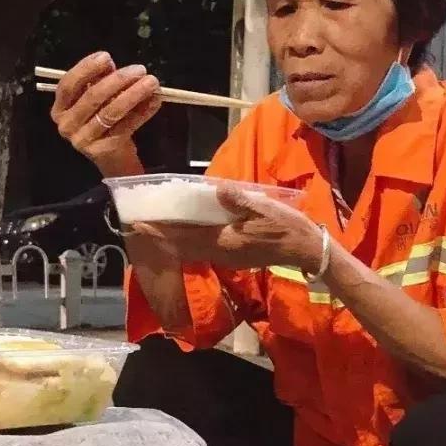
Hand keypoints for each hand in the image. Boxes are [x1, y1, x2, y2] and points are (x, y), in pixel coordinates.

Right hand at [50, 50, 162, 170]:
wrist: (111, 158)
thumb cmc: (100, 121)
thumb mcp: (96, 100)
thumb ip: (100, 82)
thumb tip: (111, 65)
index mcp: (60, 108)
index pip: (68, 85)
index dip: (86, 68)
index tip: (107, 56)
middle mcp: (67, 125)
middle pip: (92, 97)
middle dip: (118, 80)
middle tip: (139, 69)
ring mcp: (84, 140)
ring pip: (111, 112)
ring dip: (133, 94)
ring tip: (151, 82)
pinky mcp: (105, 150)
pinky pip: (126, 126)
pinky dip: (143, 111)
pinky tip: (155, 100)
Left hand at [129, 185, 326, 272]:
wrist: (306, 250)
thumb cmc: (287, 227)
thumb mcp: (265, 209)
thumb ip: (240, 200)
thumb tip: (218, 189)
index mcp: (226, 240)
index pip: (186, 237)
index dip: (162, 232)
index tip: (141, 226)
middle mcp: (222, 252)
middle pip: (183, 246)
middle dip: (161, 237)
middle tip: (140, 227)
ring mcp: (227, 256)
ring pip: (192, 250)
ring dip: (173, 240)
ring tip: (157, 228)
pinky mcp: (234, 255)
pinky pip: (203, 249)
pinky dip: (188, 241)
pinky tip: (185, 232)